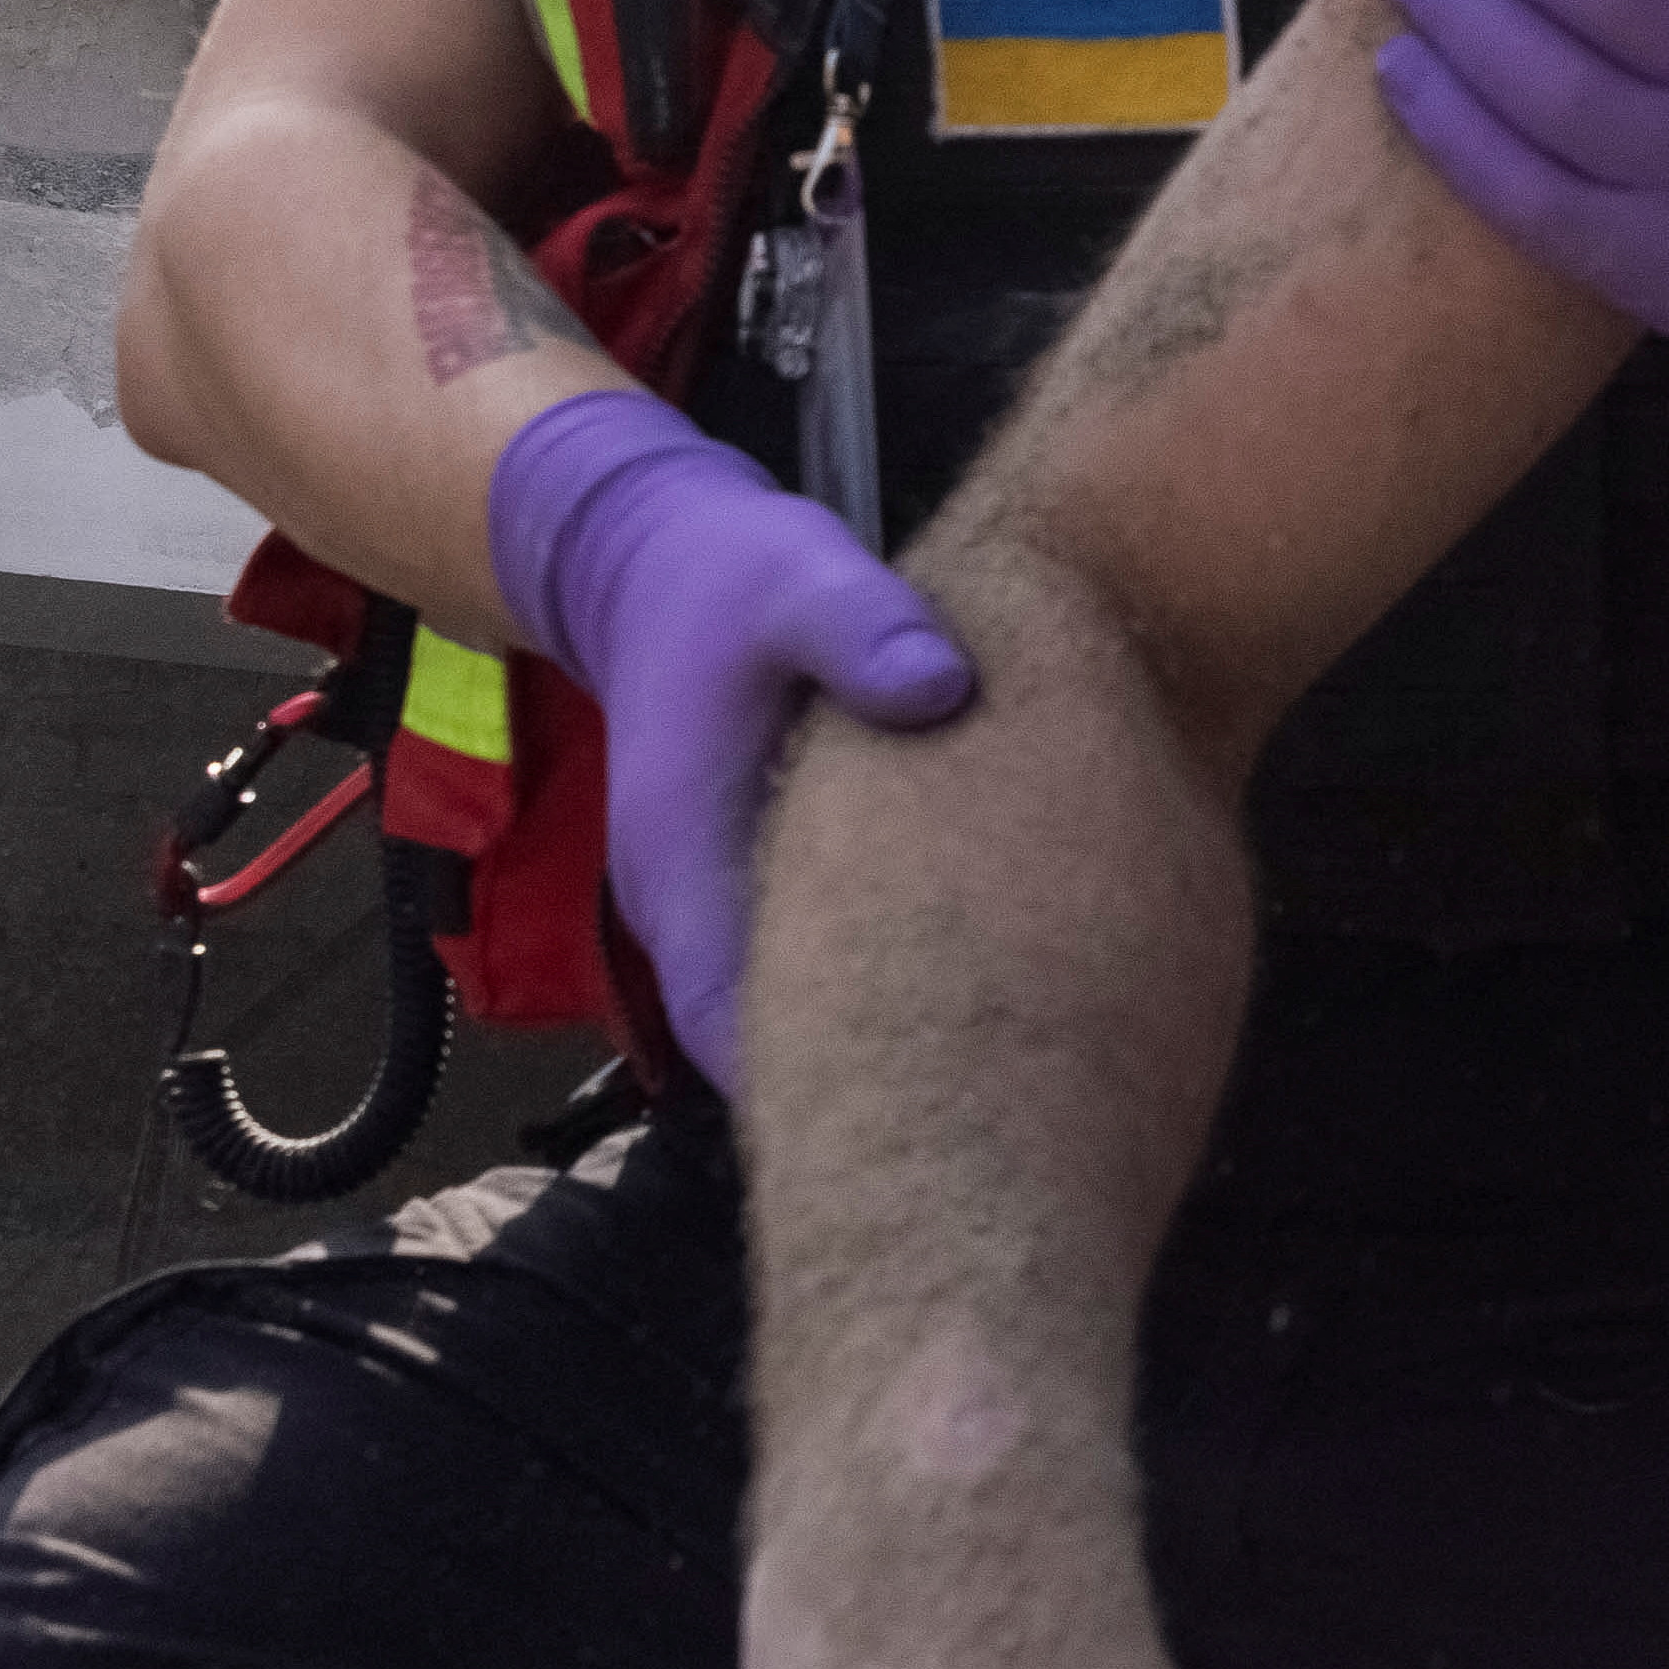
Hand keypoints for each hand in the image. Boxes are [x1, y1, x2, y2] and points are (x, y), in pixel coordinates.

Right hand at [482, 391, 974, 1088]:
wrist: (658, 556)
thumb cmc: (726, 575)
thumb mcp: (795, 574)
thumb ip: (860, 626)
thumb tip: (941, 689)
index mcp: (683, 861)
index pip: (733, 1024)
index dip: (816, 1086)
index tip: (926, 1112)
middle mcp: (692, 905)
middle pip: (771, 1042)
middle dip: (872, 1081)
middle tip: (1005, 1100)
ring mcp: (722, 897)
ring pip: (795, 1004)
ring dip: (883, 1029)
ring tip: (1010, 1054)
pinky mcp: (760, 875)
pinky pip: (818, 953)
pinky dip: (886, 970)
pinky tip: (987, 969)